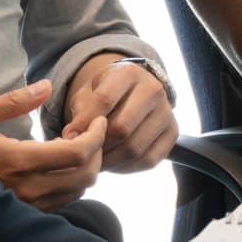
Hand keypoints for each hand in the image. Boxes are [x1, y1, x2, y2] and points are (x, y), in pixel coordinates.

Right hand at [0, 80, 106, 210]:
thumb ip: (14, 101)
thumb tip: (46, 85)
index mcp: (18, 161)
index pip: (77, 154)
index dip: (96, 136)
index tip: (98, 121)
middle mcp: (27, 188)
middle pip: (85, 175)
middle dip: (97, 151)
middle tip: (91, 132)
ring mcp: (27, 204)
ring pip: (77, 190)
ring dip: (86, 167)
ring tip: (75, 145)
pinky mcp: (25, 213)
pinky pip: (63, 201)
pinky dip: (73, 181)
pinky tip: (61, 163)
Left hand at [62, 56, 177, 173]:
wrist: (134, 92)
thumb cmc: (105, 95)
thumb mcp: (88, 94)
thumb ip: (79, 113)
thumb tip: (72, 138)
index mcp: (129, 73)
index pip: (104, 100)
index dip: (83, 123)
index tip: (68, 136)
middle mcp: (154, 89)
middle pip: (121, 129)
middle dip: (97, 146)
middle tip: (84, 154)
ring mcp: (167, 111)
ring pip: (134, 148)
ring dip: (110, 161)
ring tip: (96, 160)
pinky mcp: (173, 132)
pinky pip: (148, 160)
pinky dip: (127, 167)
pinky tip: (114, 162)